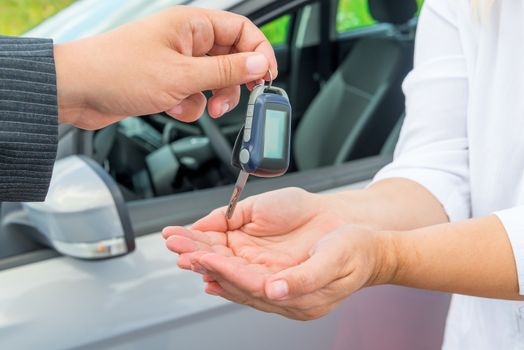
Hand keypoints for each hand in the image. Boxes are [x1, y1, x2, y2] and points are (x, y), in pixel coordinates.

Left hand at [54, 6, 276, 129]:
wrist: (77, 90)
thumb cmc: (117, 71)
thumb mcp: (182, 75)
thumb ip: (226, 71)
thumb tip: (260, 64)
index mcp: (192, 25)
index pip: (242, 31)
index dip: (259, 53)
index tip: (267, 78)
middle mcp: (187, 41)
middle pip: (230, 59)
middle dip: (233, 83)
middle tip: (232, 101)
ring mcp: (177, 62)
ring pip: (213, 81)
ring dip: (211, 98)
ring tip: (199, 107)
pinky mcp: (167, 82)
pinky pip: (193, 95)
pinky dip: (188, 106)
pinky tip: (171, 107)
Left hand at [162, 188, 397, 319]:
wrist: (372, 251)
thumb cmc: (356, 252)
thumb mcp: (334, 260)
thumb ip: (303, 279)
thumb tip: (273, 290)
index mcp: (300, 297)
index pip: (251, 285)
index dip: (225, 270)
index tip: (201, 256)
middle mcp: (286, 297)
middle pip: (238, 285)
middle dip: (208, 267)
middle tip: (181, 252)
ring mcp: (283, 290)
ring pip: (239, 282)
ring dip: (212, 269)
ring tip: (187, 256)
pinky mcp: (281, 281)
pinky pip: (248, 280)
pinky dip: (227, 273)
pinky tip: (212, 271)